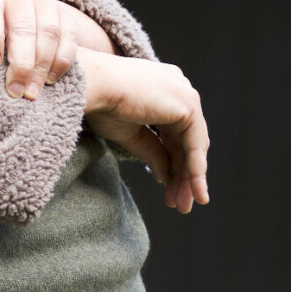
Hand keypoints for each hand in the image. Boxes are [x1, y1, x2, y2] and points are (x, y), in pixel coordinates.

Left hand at [0, 0, 111, 99]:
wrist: (17, 20)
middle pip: (23, 26)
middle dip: (21, 62)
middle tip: (15, 92)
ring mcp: (44, 2)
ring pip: (49, 32)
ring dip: (42, 66)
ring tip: (32, 94)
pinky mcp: (65, 15)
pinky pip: (70, 37)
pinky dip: (62, 61)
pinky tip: (51, 81)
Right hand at [79, 48, 210, 212]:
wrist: (95, 86)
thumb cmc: (101, 103)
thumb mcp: (129, 134)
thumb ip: (152, 152)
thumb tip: (166, 176)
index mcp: (162, 88)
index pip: (175, 133)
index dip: (173, 162)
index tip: (166, 187)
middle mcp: (178, 88)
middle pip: (187, 141)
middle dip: (184, 175)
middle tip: (179, 203)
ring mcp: (185, 94)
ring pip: (194, 145)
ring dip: (190, 178)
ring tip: (185, 205)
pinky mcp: (188, 105)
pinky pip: (195, 144)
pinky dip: (195, 169)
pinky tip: (194, 190)